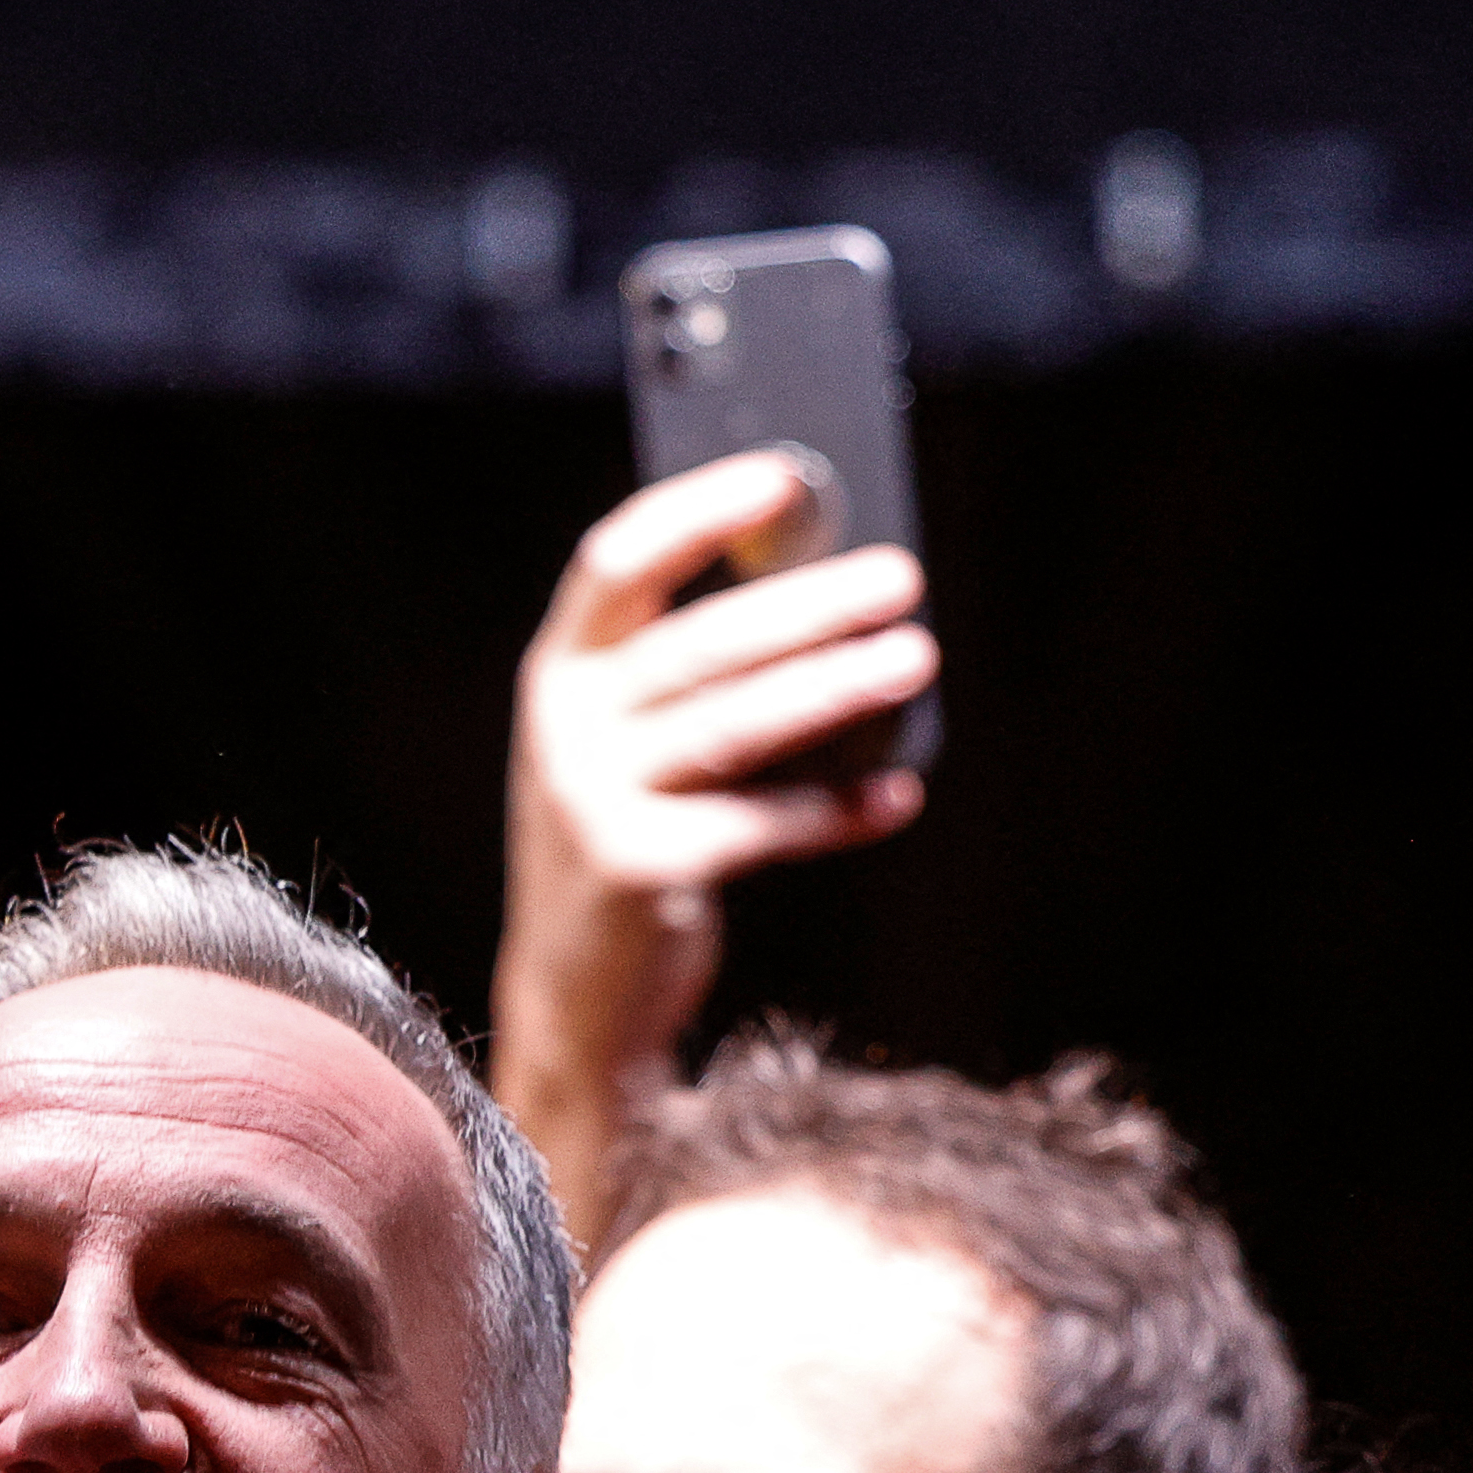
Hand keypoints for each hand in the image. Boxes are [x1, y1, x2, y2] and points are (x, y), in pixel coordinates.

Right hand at [493, 452, 937, 1239]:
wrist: (576, 990)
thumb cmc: (630, 841)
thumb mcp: (628, 747)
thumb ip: (689, 676)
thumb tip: (827, 587)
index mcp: (558, 675)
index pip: (615, 563)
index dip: (697, 512)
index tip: (784, 481)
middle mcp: (561, 729)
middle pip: (699, 643)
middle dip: (808, 604)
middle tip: (899, 578)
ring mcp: (590, 802)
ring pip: (736, 725)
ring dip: (836, 689)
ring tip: (913, 659)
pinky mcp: (637, 869)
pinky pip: (759, 824)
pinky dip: (835, 812)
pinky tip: (896, 796)